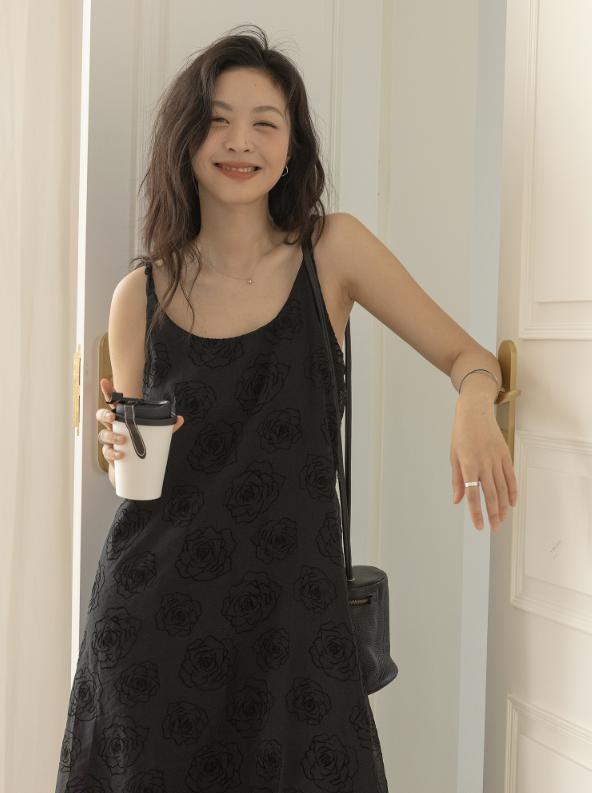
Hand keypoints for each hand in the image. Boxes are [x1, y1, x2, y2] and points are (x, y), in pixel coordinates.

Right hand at [97, 377, 184, 465]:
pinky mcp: (110, 454)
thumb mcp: (154, 433)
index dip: (108, 391)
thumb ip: (166, 426)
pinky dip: (113, 453)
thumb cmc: (142, 445)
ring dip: (112, 436)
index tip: (105, 381)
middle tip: (112, 417)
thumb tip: (180, 418)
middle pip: (101, 415)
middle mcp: (113, 426)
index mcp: (123, 417)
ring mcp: (110, 440)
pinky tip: (121, 455)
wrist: (135, 468)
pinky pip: (106, 452)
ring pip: (103, 434)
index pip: (113, 402)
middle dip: (105, 414)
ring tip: (123, 440)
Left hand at [450, 402, 517, 531]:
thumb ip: (456, 480)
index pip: (472, 494)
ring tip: (502, 519)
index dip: (476, 512)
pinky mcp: (505, 455)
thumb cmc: (461, 434)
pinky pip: (510, 476)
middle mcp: (483, 463)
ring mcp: (496, 459)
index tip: (479, 526)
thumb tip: (457, 500)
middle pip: (490, 494)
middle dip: (492, 514)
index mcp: (468, 464)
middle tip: (494, 528)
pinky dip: (512, 491)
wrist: (475, 412)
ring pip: (502, 488)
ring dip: (502, 506)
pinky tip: (511, 503)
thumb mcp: (453, 456)